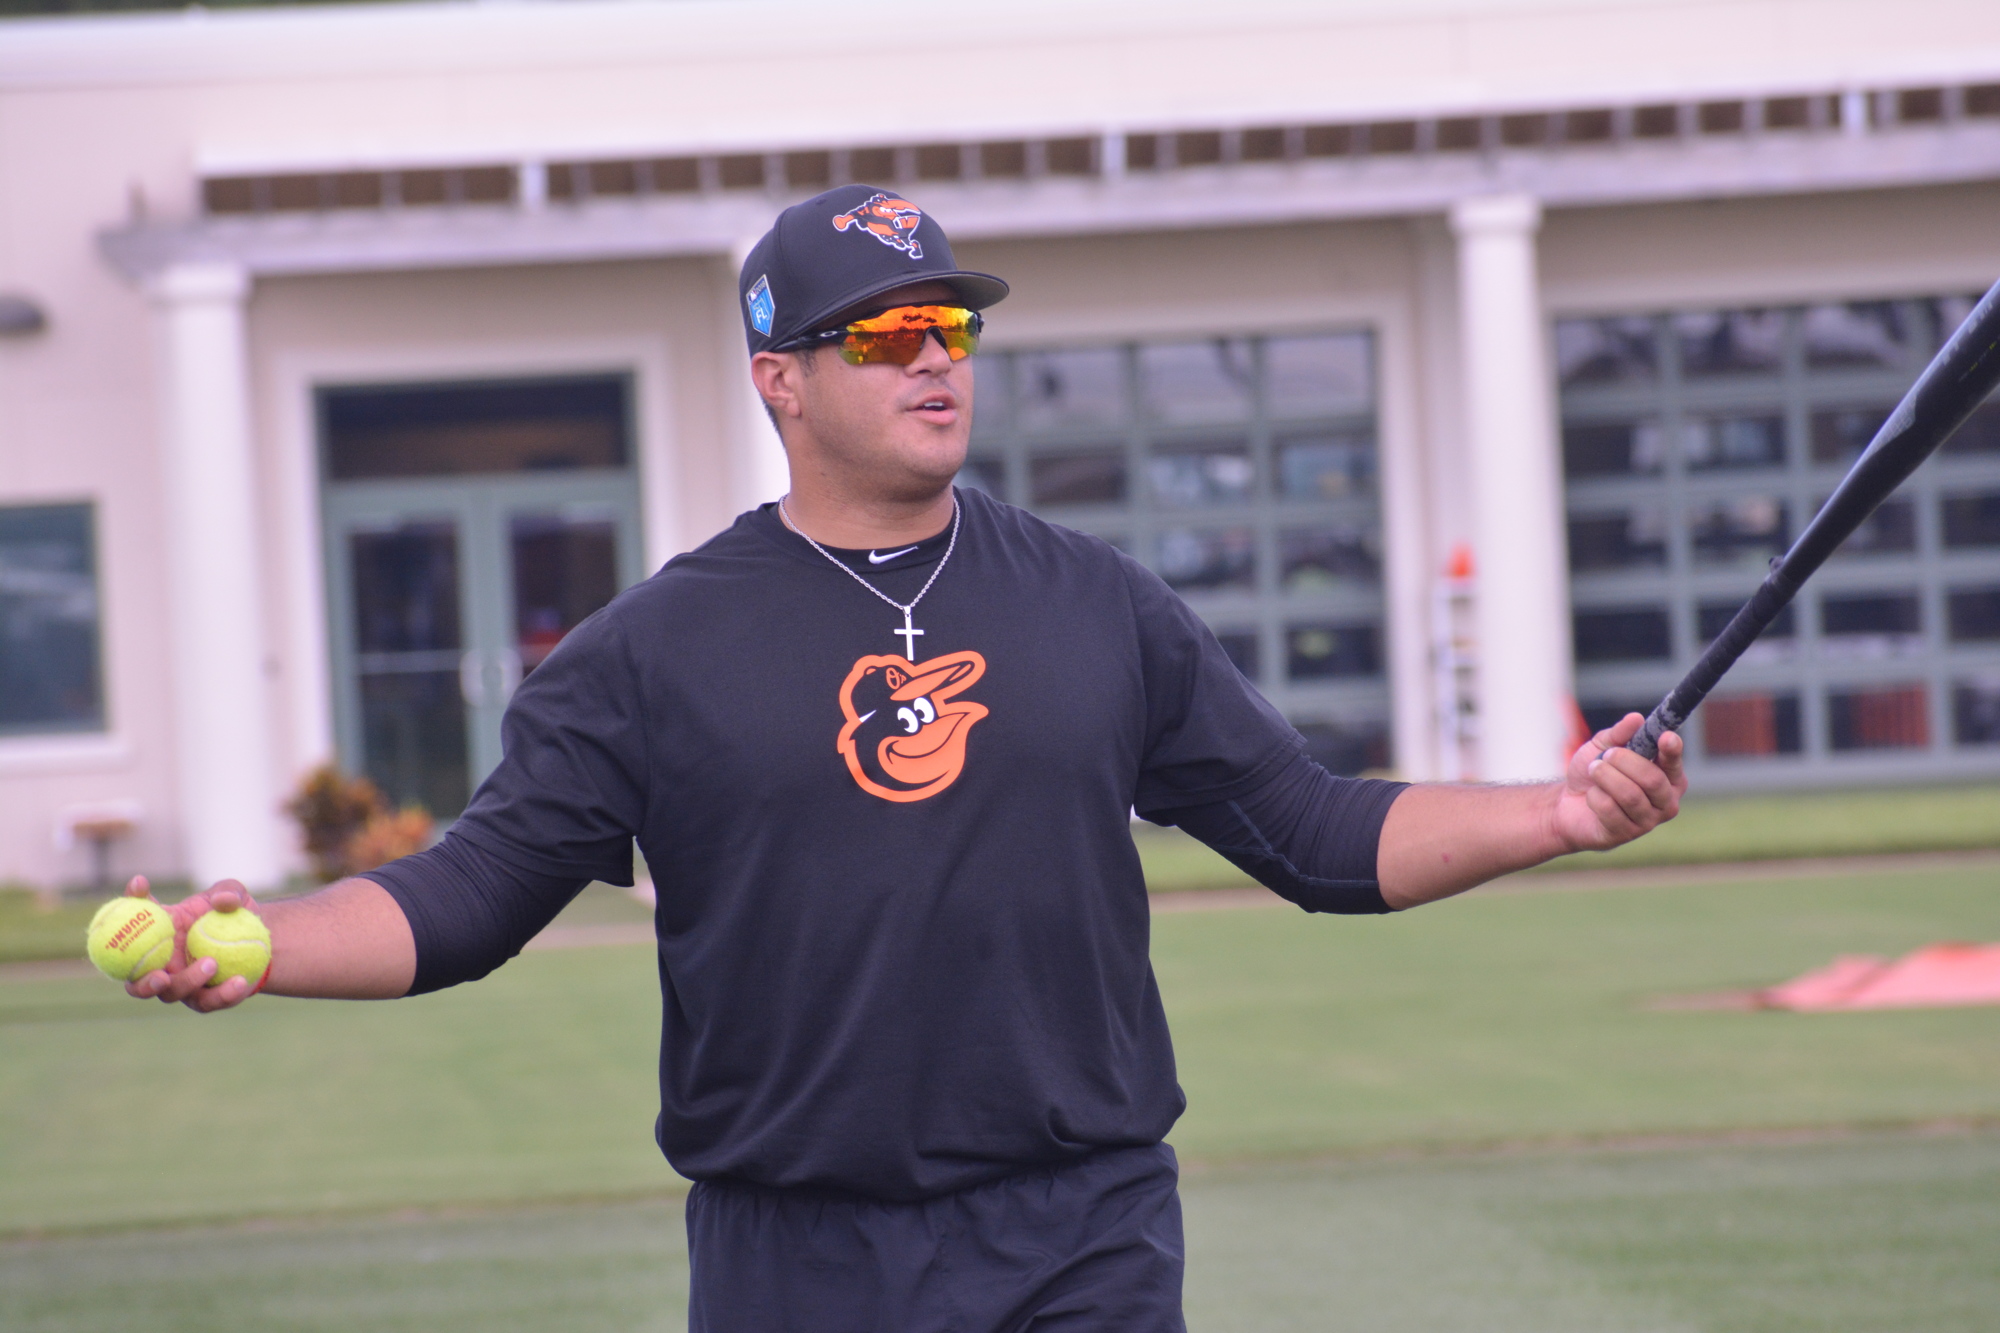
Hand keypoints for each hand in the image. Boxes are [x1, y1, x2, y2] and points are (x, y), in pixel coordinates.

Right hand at [120, 875, 263, 1012]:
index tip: (141, 886)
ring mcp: (178, 984)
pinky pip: (208, 1001)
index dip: (130, 902)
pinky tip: (240, 982)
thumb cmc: (234, 913)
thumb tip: (223, 901)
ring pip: (172, 994)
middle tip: (161, 975)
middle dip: (142, 982)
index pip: (132, 919)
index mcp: (156, 933)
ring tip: (212, 963)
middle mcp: (158, 964)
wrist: (257, 943)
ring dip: (188, 982)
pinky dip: (223, 994)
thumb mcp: (234, 894)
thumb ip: (229, 892)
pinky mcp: (202, 999)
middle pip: (135, 981)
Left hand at [1550, 713, 1685, 852]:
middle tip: (1606, 755)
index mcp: (1668, 777)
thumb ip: (1619, 734)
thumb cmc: (1595, 773)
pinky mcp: (1626, 834)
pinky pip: (1610, 810)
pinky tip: (1591, 796)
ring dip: (1606, 778)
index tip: (1665, 737)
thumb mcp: (1602, 747)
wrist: (1567, 803)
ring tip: (1594, 770)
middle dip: (1624, 762)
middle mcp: (1666, 801)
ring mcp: (1648, 821)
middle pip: (1653, 780)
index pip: (1675, 763)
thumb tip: (1636, 718)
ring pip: (1630, 795)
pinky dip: (1594, 796)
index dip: (1672, 750)